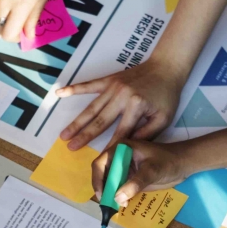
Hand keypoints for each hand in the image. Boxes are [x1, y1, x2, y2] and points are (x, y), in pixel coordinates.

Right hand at [0, 0, 55, 42]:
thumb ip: (35, 16)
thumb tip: (29, 34)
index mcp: (21, 6)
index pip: (9, 34)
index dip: (17, 38)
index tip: (26, 33)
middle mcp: (5, 3)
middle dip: (9, 30)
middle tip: (22, 23)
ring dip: (4, 19)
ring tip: (17, 10)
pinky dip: (0, 8)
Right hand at [55, 57, 186, 151]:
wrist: (165, 67)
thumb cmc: (167, 95)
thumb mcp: (164, 118)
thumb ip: (147, 133)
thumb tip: (128, 147)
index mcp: (136, 106)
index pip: (121, 132)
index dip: (109, 147)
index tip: (98, 160)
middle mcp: (121, 96)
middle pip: (100, 121)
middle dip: (84, 135)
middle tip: (70, 147)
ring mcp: (113, 87)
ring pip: (91, 107)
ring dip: (77, 121)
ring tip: (64, 134)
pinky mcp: (109, 80)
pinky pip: (89, 85)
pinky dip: (74, 89)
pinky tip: (59, 93)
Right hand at [90, 139, 191, 207]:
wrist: (182, 164)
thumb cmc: (168, 161)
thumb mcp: (151, 171)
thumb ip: (135, 183)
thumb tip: (117, 198)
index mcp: (120, 149)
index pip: (100, 163)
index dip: (97, 179)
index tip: (102, 195)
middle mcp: (119, 159)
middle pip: (102, 175)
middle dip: (103, 190)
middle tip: (107, 205)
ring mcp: (124, 169)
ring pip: (110, 184)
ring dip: (110, 196)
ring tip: (114, 208)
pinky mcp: (130, 179)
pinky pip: (119, 189)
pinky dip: (118, 198)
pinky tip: (122, 205)